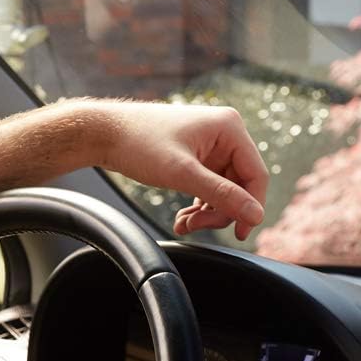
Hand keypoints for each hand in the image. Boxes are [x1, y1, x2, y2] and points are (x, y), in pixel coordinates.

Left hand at [93, 101, 267, 240]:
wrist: (104, 134)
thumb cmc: (139, 144)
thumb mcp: (183, 174)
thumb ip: (222, 195)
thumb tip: (256, 216)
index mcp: (230, 128)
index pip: (256, 175)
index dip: (251, 207)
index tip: (239, 233)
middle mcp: (225, 133)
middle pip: (240, 186)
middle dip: (219, 211)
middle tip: (196, 226)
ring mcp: (212, 145)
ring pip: (224, 191)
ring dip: (206, 212)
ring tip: (183, 224)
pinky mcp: (199, 156)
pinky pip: (210, 188)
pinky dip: (198, 206)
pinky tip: (183, 218)